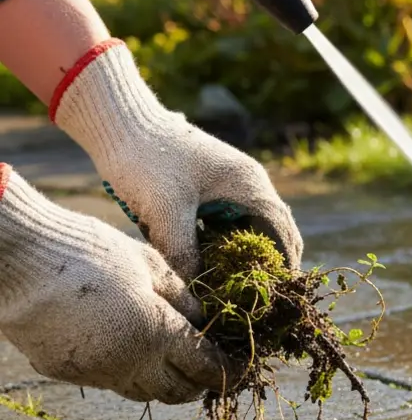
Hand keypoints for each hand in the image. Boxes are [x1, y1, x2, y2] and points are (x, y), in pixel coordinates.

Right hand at [0, 164, 230, 403]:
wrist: (16, 260)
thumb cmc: (88, 251)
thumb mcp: (149, 263)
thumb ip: (182, 297)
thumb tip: (201, 320)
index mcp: (158, 335)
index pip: (207, 369)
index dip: (231, 373)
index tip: (245, 371)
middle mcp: (129, 364)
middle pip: (177, 392)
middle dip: (200, 384)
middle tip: (212, 370)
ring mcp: (95, 373)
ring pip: (143, 393)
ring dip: (165, 383)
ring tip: (176, 365)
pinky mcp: (64, 371)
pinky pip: (108, 381)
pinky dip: (127, 373)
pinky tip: (129, 351)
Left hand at [51, 40, 302, 280]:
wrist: (120, 123)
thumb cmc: (145, 160)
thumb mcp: (165, 211)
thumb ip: (184, 253)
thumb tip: (198, 294)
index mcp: (249, 185)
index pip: (282, 233)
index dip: (284, 266)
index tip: (279, 297)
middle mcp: (249, 183)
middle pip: (276, 229)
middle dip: (273, 262)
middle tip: (265, 296)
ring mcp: (232, 183)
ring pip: (254, 225)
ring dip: (252, 253)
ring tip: (242, 285)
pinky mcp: (212, 186)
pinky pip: (232, 220)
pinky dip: (231, 243)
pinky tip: (216, 262)